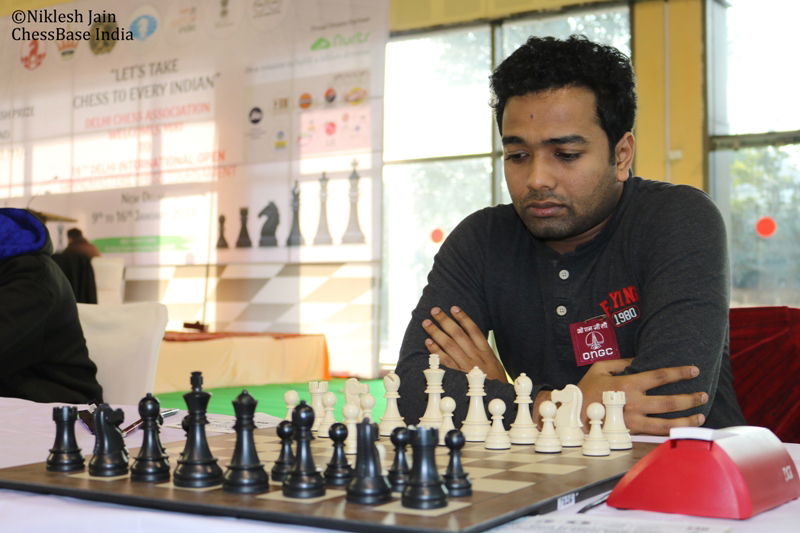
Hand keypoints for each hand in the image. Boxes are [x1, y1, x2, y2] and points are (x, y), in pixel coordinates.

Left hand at [421, 306, 508, 382]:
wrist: (498, 400)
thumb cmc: (494, 381)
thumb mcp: (494, 363)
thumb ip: (482, 350)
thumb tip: (469, 335)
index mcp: (486, 352)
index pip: (474, 330)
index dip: (463, 318)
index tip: (453, 308)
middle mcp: (476, 357)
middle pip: (458, 334)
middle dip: (445, 321)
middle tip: (434, 311)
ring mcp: (466, 367)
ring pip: (449, 345)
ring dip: (436, 332)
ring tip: (427, 323)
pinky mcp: (458, 377)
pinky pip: (444, 361)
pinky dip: (436, 351)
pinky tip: (428, 342)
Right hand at [577, 359, 708, 434]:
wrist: (573, 416)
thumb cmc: (586, 391)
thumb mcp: (599, 369)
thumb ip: (621, 362)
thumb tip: (639, 359)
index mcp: (627, 384)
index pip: (660, 376)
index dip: (679, 373)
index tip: (694, 370)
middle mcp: (634, 403)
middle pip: (669, 401)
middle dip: (690, 398)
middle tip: (703, 395)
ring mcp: (633, 421)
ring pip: (667, 423)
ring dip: (687, 420)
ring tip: (700, 416)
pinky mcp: (631, 434)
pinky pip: (656, 436)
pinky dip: (672, 433)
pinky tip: (683, 431)